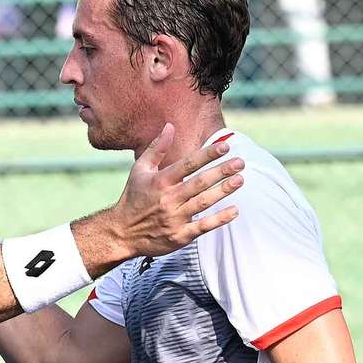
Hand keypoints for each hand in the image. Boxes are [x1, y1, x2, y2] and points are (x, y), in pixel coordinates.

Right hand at [111, 123, 244, 258]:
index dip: (207, 155)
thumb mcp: (140, 170)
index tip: (225, 146)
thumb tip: (170, 126)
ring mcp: (174, 218)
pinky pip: (203, 226)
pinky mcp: (179, 236)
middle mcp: (168, 199)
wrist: (122, 232)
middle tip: (240, 162)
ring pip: (204, 202)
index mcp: (160, 181)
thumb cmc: (133, 197)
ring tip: (240, 180)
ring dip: (223, 191)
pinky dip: (220, 219)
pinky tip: (235, 210)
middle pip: (199, 183)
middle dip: (221, 171)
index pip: (187, 165)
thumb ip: (157, 148)